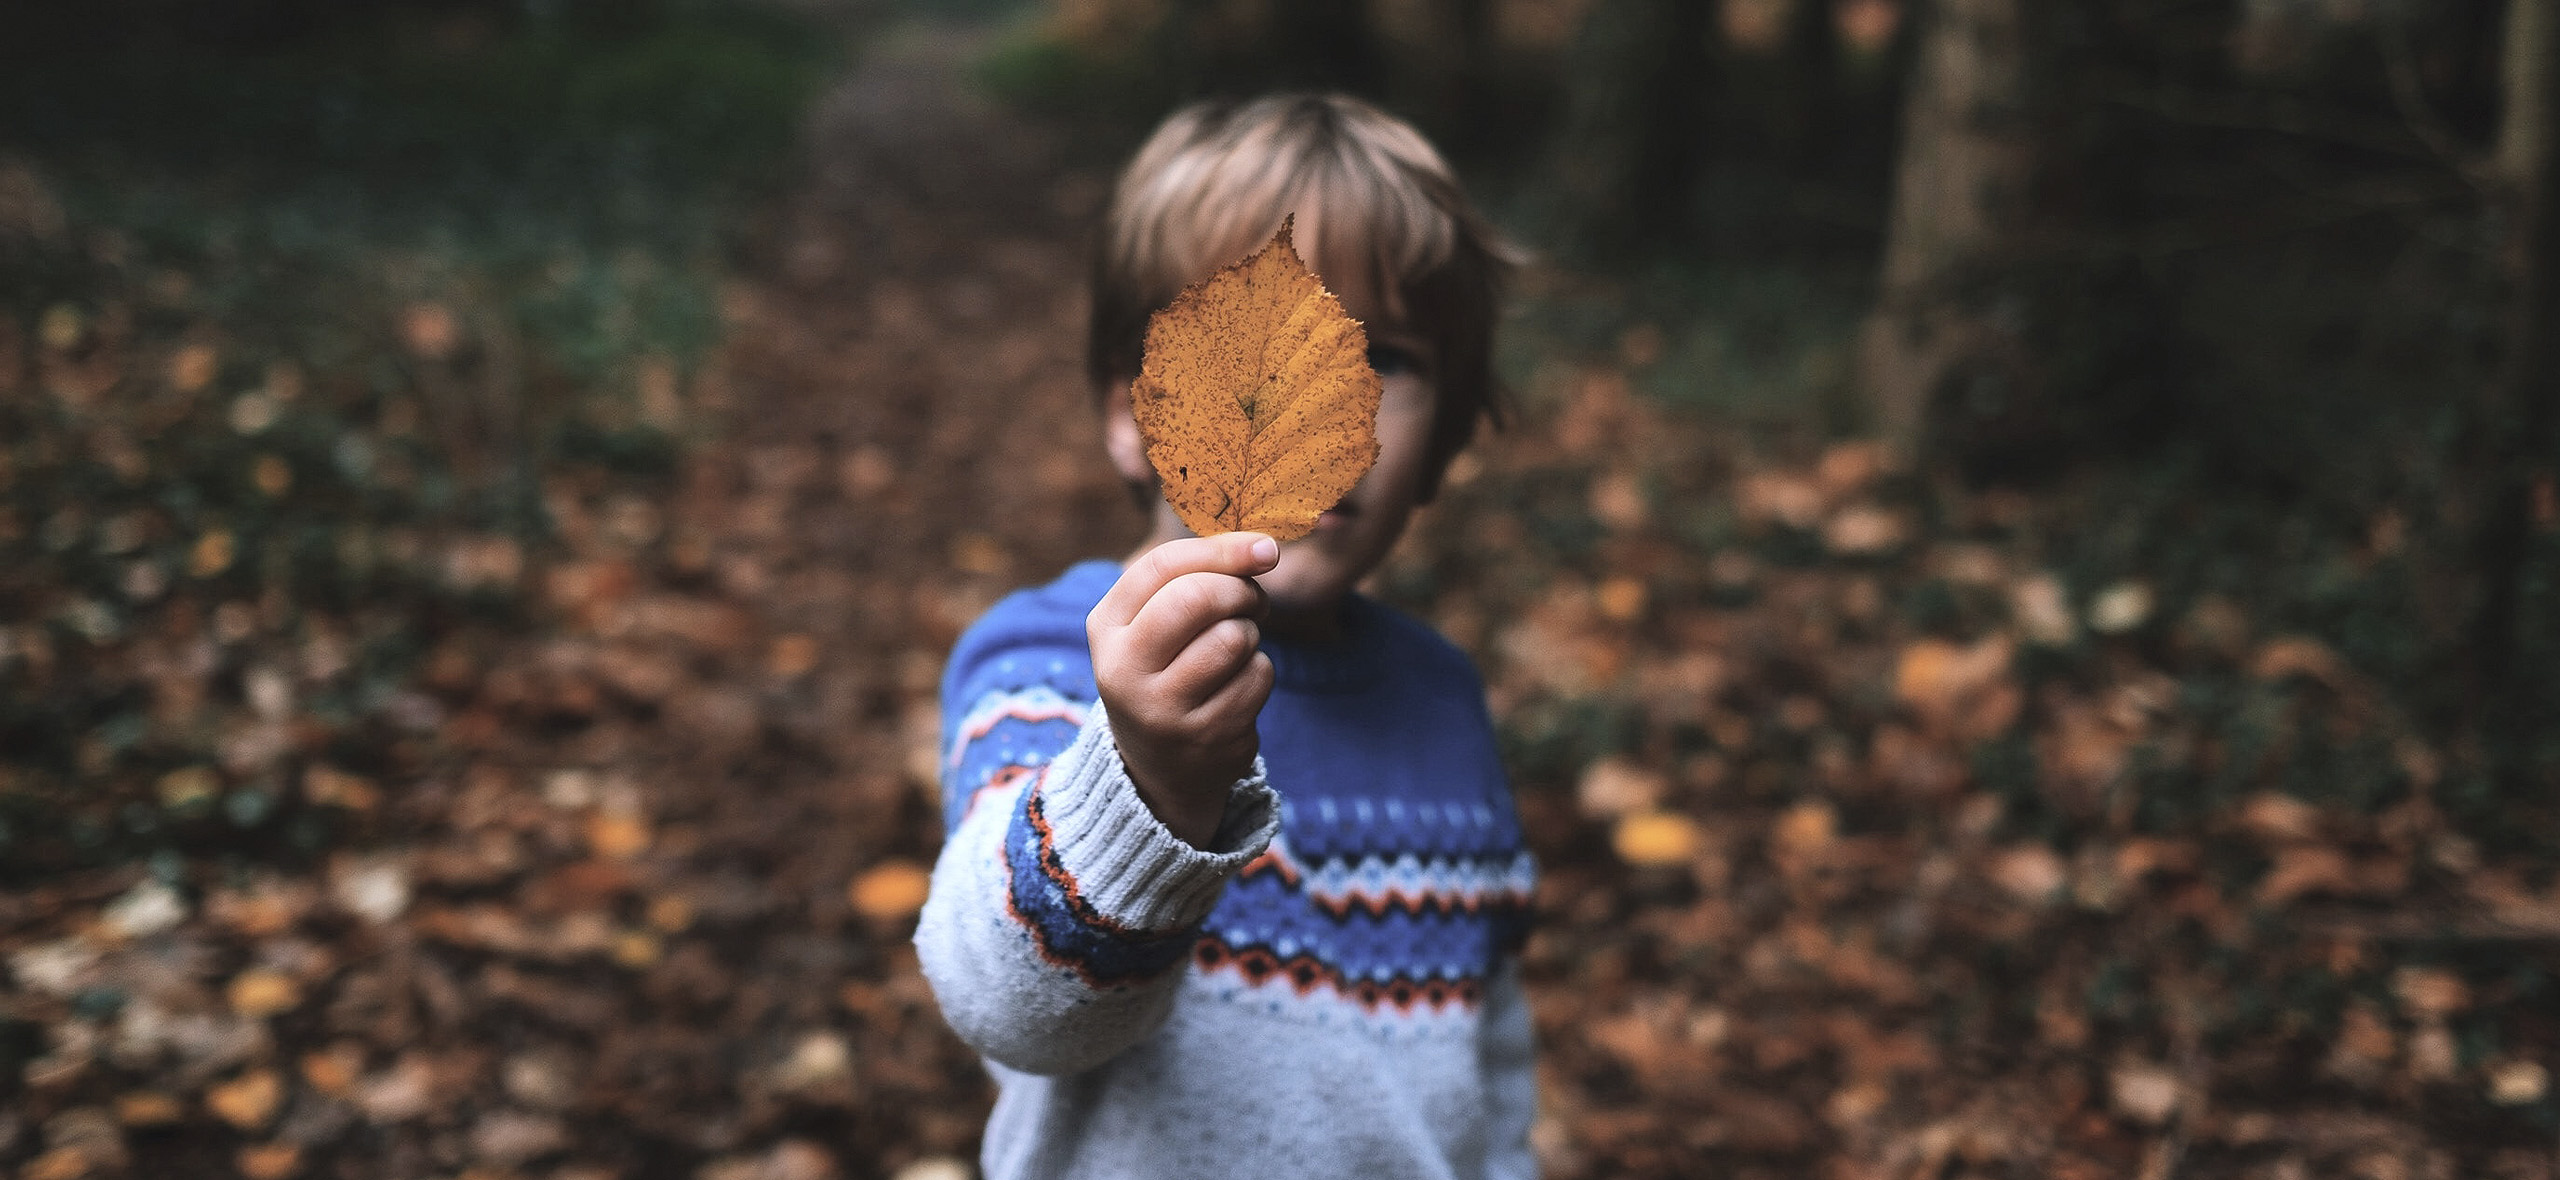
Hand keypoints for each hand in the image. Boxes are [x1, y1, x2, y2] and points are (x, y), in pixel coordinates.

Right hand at [1087, 532, 1279, 847]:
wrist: (1159, 767)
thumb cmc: (1166, 669)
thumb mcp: (1154, 622)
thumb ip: (1195, 577)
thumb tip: (1263, 548)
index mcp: (1106, 628)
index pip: (1162, 567)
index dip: (1221, 550)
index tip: (1263, 548)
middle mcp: (1124, 670)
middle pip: (1196, 598)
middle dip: (1240, 590)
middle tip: (1252, 601)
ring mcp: (1163, 710)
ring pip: (1233, 638)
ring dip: (1250, 635)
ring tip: (1235, 648)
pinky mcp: (1205, 738)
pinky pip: (1257, 677)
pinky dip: (1259, 672)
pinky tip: (1237, 687)